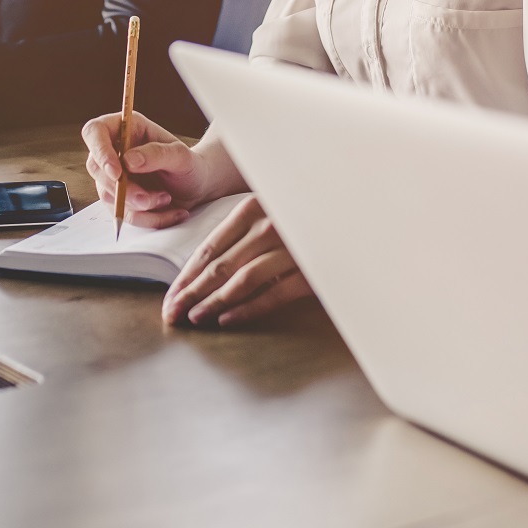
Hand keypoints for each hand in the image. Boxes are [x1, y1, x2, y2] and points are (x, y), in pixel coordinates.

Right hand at [80, 110, 209, 229]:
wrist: (197, 187)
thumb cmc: (190, 165)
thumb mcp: (180, 156)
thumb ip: (157, 154)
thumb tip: (129, 160)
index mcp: (127, 129)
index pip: (95, 132)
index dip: (99, 151)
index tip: (117, 172)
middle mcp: (116, 151)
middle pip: (97, 168)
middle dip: (123, 189)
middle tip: (148, 198)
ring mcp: (114, 177)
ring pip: (109, 195)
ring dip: (139, 205)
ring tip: (166, 198)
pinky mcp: (119, 199)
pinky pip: (123, 214)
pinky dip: (147, 218)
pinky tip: (168, 210)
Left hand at [162, 196, 313, 328]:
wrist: (356, 223)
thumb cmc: (306, 219)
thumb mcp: (271, 215)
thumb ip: (243, 234)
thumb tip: (205, 268)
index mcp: (254, 207)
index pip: (210, 246)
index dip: (186, 274)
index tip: (170, 296)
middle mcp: (270, 224)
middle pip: (219, 265)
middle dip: (191, 292)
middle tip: (172, 314)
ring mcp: (290, 247)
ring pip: (241, 280)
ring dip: (214, 302)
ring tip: (195, 318)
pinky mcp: (310, 271)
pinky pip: (272, 293)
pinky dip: (247, 308)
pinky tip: (228, 320)